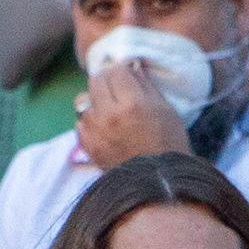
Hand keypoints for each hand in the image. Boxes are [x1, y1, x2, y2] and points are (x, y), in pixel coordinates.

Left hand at [75, 63, 190, 169]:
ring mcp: (96, 132)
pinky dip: (89, 122)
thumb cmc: (169, 144)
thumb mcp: (165, 109)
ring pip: (83, 101)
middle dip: (107, 81)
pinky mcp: (88, 146)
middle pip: (96, 80)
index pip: (117, 70)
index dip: (123, 71)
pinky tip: (103, 127)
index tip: (128, 76)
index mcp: (133, 104)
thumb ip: (146, 84)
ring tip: (109, 110)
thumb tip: (132, 65)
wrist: (158, 182)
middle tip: (117, 89)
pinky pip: (80, 123)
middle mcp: (110, 115)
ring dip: (95, 101)